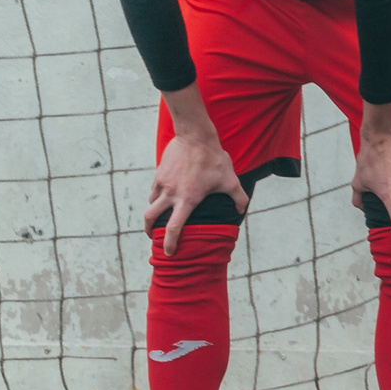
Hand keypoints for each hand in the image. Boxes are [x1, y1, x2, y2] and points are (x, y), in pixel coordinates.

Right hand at [145, 127, 247, 255]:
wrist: (195, 136)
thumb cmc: (213, 159)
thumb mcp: (230, 179)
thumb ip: (238, 197)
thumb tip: (241, 210)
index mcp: (187, 200)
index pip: (174, 228)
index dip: (170, 243)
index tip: (168, 252)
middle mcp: (171, 194)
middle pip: (150, 218)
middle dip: (149, 231)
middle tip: (153, 236)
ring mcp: (162, 183)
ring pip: (150, 203)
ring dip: (153, 213)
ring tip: (158, 216)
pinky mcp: (159, 173)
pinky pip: (153, 190)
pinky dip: (155, 197)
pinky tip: (162, 196)